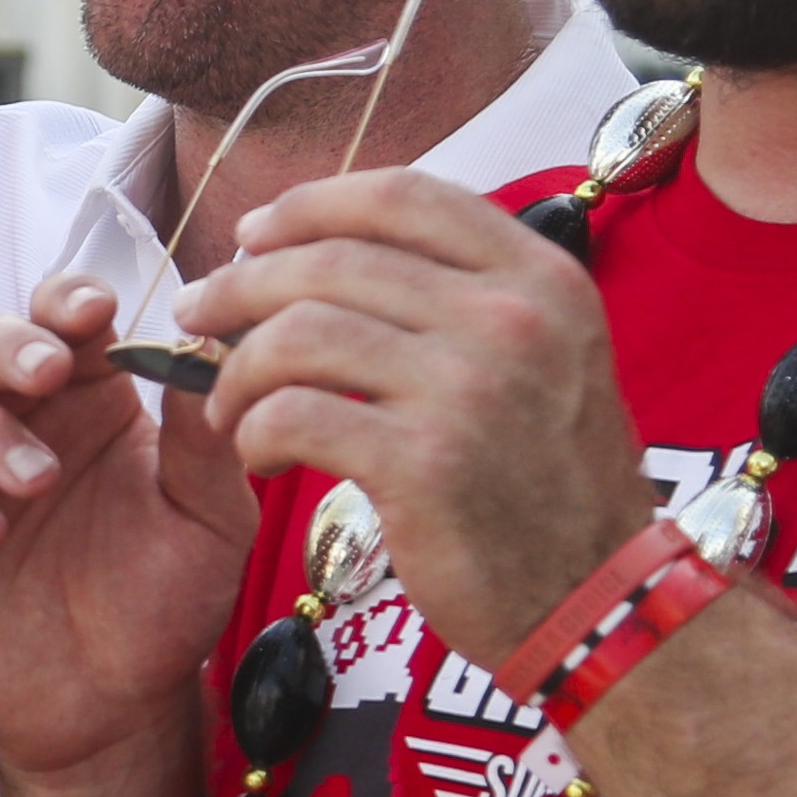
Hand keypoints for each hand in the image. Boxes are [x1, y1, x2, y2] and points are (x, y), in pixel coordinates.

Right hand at [0, 274, 256, 775]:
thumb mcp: (210, 523)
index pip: (64, 322)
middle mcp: (20, 428)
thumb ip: (205, 443)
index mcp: (91, 403)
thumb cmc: (167, 602)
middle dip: (9, 345)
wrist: (118, 708)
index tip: (97, 309)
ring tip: (37, 481)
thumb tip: (207, 350)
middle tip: (48, 369)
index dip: (69, 300)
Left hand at [175, 169, 648, 671]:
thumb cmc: (553, 485)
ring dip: (237, 367)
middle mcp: (511, 317)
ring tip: (225, 403)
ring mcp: (467, 387)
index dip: (312, 205)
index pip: (404, 195)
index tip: (254, 234)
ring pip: (301, 332)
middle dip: (243, 283)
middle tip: (197, 313)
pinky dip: (254, 431)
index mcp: (540, 276)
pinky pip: (295, 415)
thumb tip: (335, 255)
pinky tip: (258, 454)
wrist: (599, 601)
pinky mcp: (422, 463)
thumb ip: (466, 298)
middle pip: (335, 259)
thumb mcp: (549, 359)